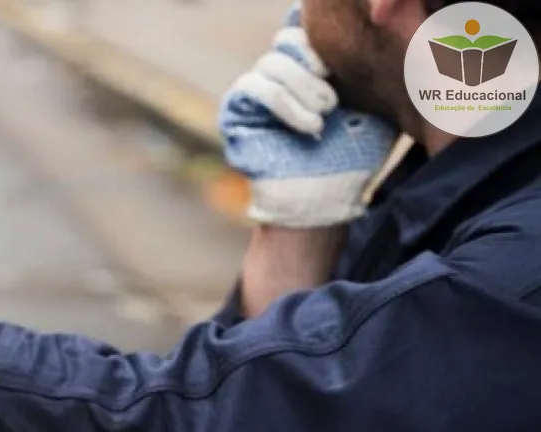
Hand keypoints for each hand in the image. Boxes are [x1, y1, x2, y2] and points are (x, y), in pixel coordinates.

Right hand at [217, 2, 398, 227]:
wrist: (322, 202)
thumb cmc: (354, 157)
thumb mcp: (378, 103)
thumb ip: (381, 65)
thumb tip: (401, 22)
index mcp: (311, 65)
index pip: (305, 23)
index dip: (319, 25)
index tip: (341, 55)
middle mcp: (281, 73)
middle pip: (290, 35)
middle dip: (317, 59)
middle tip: (336, 95)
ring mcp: (255, 89)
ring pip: (274, 61)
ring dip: (306, 88)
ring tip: (325, 116)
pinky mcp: (237, 110)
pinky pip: (258, 87)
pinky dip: (287, 105)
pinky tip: (310, 128)